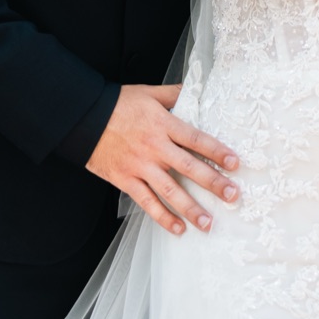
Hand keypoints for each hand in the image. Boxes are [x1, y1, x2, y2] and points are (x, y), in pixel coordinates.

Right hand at [85, 83, 239, 236]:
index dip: (217, 151)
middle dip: (213, 183)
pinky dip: (162, 217)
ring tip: (209, 222)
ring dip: (191, 208)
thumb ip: (174, 94)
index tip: (235, 163)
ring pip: (170, 191)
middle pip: (189, 168)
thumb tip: (195, 90)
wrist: (83, 117)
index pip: (196, 139)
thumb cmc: (117, 104)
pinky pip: (146, 202)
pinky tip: (178, 228)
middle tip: (233, 196)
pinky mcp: (125, 180)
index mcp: (163, 124)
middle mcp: (155, 147)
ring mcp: (140, 166)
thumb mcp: (148, 93)